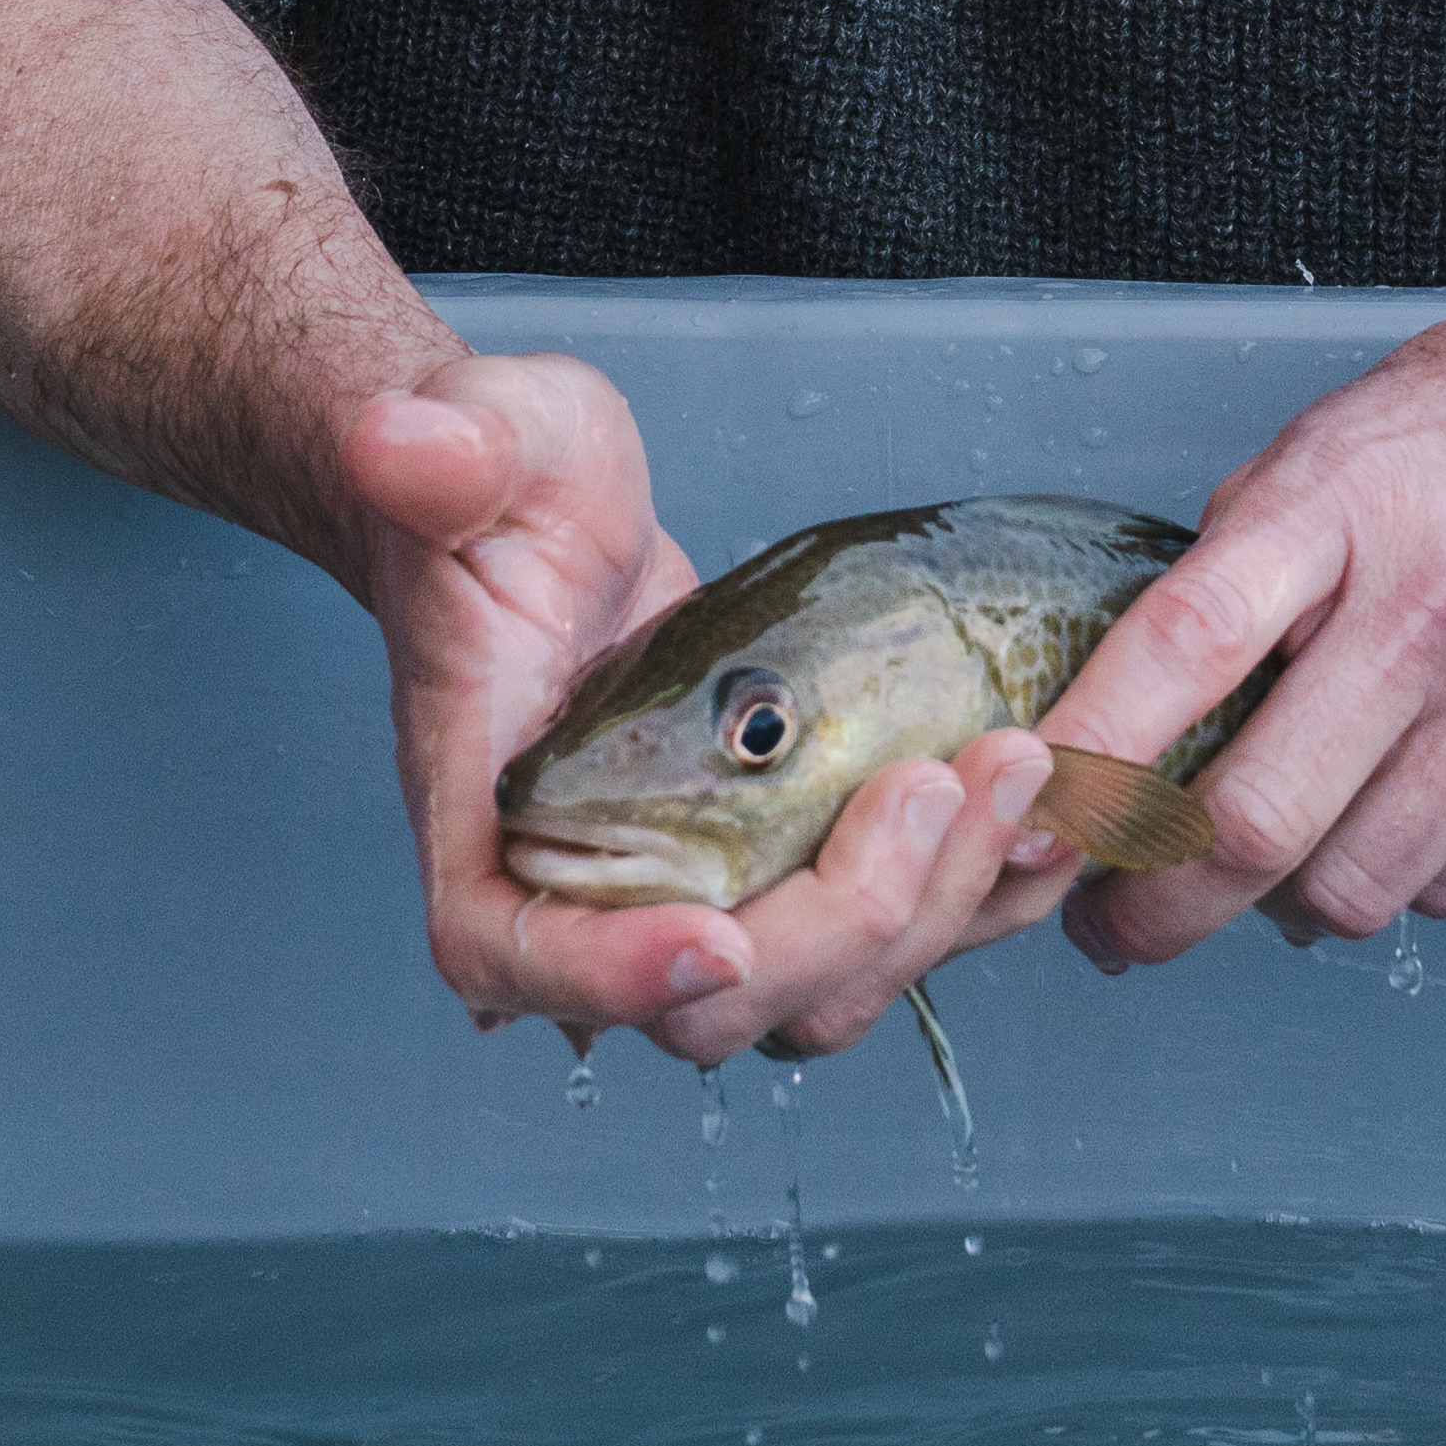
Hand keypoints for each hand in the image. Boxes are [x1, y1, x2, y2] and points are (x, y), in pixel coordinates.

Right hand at [344, 351, 1088, 1071]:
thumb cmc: (495, 480)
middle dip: (839, 924)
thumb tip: (401, 446)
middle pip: (709, 1004)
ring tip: (1015, 765)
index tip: (717, 933)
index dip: (612, 977)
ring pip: (816, 994)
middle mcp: (591, 885)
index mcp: (487, 810)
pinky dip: (970, 890)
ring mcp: (693, 889)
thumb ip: (442, 454)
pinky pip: (881, 936)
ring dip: (934, 912)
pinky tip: (1045, 796)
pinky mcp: (782, 864)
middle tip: (931, 783)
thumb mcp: (477, 442)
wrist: (544, 503)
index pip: (515, 953)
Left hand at [1033, 254, 1445, 967]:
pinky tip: (1388, 825)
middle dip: (1155, 910)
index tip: (1024, 841)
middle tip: (1112, 928)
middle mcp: (1435, 606)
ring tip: (1260, 877)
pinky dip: (1402, 880)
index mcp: (1337, 503)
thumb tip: (1136, 707)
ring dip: (1282, 910)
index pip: (1180, 651)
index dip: (1087, 767)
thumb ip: (1243, 561)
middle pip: (1259, 821)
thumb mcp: (1338, 438)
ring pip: (1356, 886)